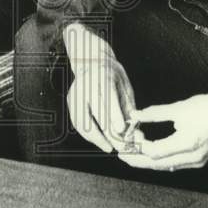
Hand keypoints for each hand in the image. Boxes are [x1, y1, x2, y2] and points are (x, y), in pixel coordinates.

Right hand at [63, 23, 136, 152]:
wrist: (92, 61)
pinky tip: (99, 140)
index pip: (108, 96)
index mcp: (103, 76)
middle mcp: (86, 84)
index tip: (121, 130)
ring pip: (83, 120)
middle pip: (95, 111)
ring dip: (96, 137)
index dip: (114, 114)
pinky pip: (77, 122)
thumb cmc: (113, 76)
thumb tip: (135, 133)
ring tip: (109, 147)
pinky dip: (88, 134)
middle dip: (107, 132)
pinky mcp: (71, 101)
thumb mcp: (125, 87)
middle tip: (120, 146)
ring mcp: (76, 92)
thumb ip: (129, 109)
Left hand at [118, 84, 207, 170]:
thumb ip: (155, 113)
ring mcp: (197, 161)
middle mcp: (192, 157)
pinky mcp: (199, 160)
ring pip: (167, 166)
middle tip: (123, 155)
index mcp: (187, 144)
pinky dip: (162, 160)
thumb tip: (135, 115)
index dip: (139, 146)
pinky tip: (152, 154)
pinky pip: (176, 164)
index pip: (155, 152)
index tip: (130, 136)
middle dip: (139, 160)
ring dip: (149, 161)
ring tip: (134, 153)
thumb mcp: (179, 108)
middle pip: (158, 164)